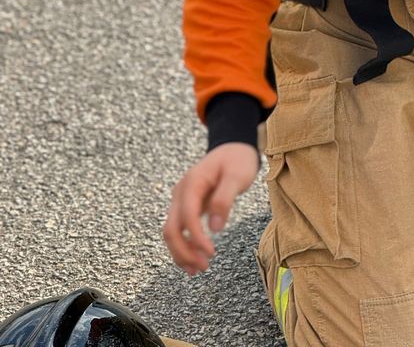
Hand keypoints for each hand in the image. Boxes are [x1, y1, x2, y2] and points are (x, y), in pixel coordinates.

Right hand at [163, 142, 260, 274]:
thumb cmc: (237, 160)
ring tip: (198, 269)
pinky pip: (179, 229)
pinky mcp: (186, 206)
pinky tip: (194, 259)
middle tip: (202, 268)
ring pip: (172, 231)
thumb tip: (215, 228)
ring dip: (181, 253)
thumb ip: (225, 199)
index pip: (187, 216)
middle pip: (172, 228)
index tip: (211, 253)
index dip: (197, 237)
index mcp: (192, 182)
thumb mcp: (237, 176)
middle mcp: (181, 192)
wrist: (233, 148)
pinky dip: (184, 246)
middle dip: (183, 251)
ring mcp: (181, 200)